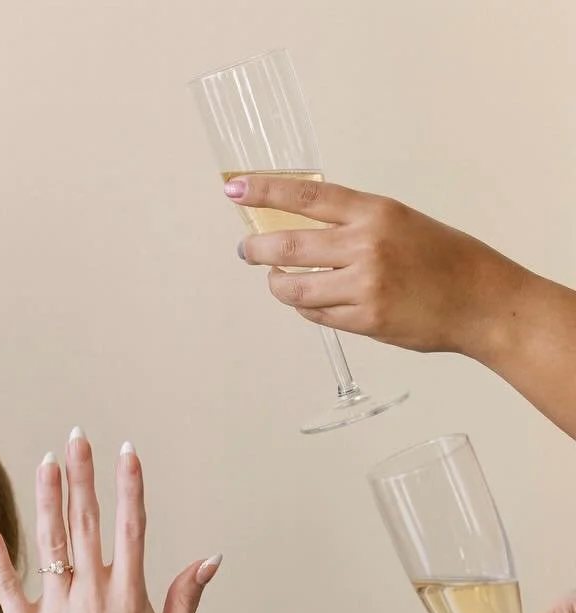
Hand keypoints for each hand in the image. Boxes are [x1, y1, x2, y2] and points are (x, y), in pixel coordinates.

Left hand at [0, 432, 218, 612]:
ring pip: (50, 543)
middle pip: (87, 522)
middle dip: (84, 476)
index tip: (126, 451)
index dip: (129, 485)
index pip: (132, 525)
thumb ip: (186, 597)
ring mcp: (58, 611)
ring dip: (48, 499)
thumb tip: (210, 558)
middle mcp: (94, 594)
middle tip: (78, 438)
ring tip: (47, 463)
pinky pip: (7, 587)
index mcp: (129, 594)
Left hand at [230, 176, 523, 357]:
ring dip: (278, 285)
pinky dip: (306, 307)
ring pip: (295, 288)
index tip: (236, 189)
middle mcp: (367, 245)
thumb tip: (306, 232)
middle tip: (246, 250)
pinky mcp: (364, 320)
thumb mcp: (402, 223)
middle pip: (289, 245)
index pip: (308, 195)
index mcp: (376, 212)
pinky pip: (317, 314)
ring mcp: (364, 285)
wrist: (481, 300)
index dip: (266, 190)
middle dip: (258, 249)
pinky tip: (309, 300)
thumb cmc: (446, 260)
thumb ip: (356, 226)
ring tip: (276, 280)